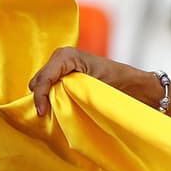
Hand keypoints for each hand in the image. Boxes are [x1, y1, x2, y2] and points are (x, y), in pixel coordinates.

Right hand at [28, 46, 149, 116]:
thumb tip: (53, 103)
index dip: (40, 96)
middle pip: (38, 80)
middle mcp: (61, 56)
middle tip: (46, 115)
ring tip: (51, 112)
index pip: (44, 77)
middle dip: (40, 97)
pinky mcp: (64, 73)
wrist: (132, 84)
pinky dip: (49, 97)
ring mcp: (61, 64)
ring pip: (41, 84)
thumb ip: (70, 92)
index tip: (42, 113)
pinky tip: (57, 107)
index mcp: (67, 56)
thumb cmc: (119, 83)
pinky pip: (49, 86)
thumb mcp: (93, 88)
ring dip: (44, 98)